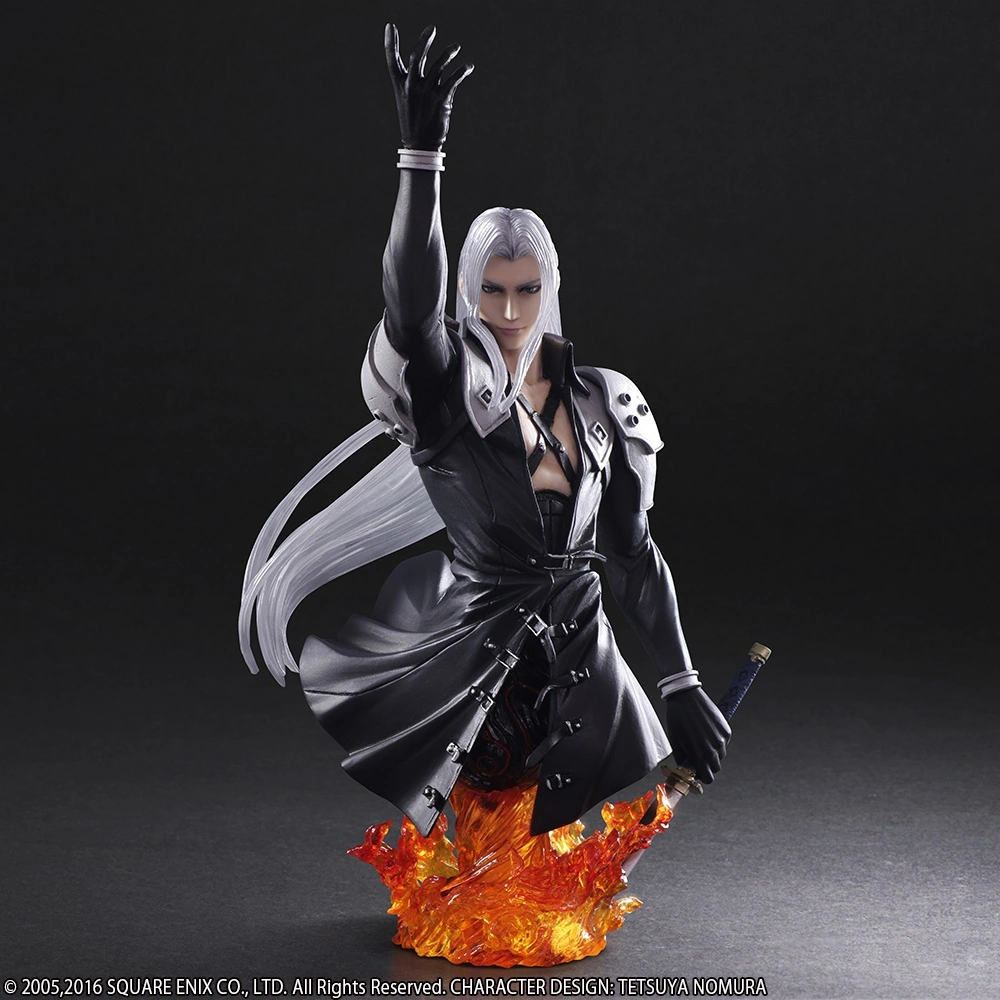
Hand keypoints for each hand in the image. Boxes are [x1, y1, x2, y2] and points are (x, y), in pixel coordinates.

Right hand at [385, 23, 473, 150]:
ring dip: (448, 54)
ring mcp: (426, 94)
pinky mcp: (440, 101)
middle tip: (432, 28)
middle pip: (417, 58)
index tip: (390, 26)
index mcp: (401, 86)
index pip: (392, 61)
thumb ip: (421, 79)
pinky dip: (461, 72)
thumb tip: (439, 62)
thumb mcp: (410, 98)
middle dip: (424, 41)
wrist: (421, 144)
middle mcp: (412, 88)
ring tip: (456, 46)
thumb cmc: (416, 119)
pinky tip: (468, 66)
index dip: (390, 43)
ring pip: (438, 67)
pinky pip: (452, 81)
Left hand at [664, 686, 731, 783]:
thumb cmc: (676, 719)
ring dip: (713, 752)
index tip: (698, 772)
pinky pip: (724, 742)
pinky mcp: (726, 729)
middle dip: (707, 764)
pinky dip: (718, 740)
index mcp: (700, 755)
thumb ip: (683, 760)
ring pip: (721, 755)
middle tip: (698, 755)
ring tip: (701, 739)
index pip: (708, 778)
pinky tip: (707, 730)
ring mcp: (722, 739)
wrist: (685, 697)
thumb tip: (686, 769)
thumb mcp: (676, 742)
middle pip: (716, 768)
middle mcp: (714, 749)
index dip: (702, 776)